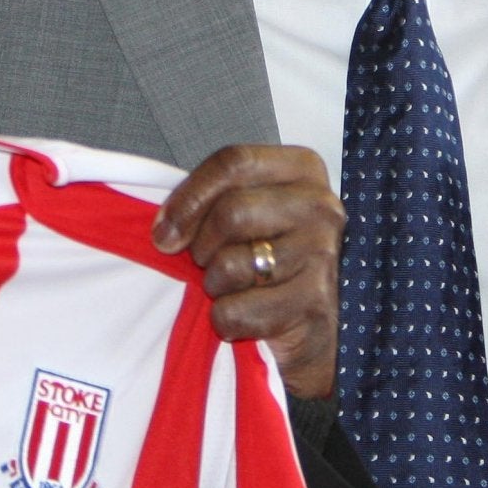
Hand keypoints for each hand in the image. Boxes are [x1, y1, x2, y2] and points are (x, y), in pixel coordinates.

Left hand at [151, 144, 342, 399]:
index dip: (189, 197)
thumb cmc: (267, 259)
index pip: (234, 162)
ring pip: (232, 264)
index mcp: (302, 169)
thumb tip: (165, 232)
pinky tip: (245, 317)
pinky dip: (226, 320)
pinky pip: (238, 311)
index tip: (165, 231)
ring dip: (216, 285)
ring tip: (232, 289)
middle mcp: (320, 205)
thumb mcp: (241, 213)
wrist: (308, 325)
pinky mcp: (316, 304)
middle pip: (232, 212)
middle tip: (205, 264)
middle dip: (202, 247)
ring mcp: (322, 254)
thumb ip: (207, 202)